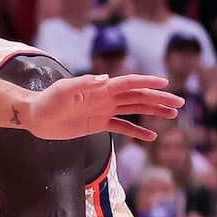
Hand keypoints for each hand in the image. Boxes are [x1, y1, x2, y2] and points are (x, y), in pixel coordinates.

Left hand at [24, 71, 184, 141]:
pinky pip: (122, 127)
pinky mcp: (98, 124)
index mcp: (101, 88)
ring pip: (135, 110)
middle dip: (159, 99)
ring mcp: (104, 110)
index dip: (147, 83)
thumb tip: (104, 79)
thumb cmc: (47, 100)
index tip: (166, 85)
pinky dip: (137, 131)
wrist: (35, 116)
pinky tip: (151, 136)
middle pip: (138, 97)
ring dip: (154, 111)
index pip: (129, 84)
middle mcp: (106, 97)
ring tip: (173, 115)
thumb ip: (83, 84)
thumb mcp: (64, 91)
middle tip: (180, 103)